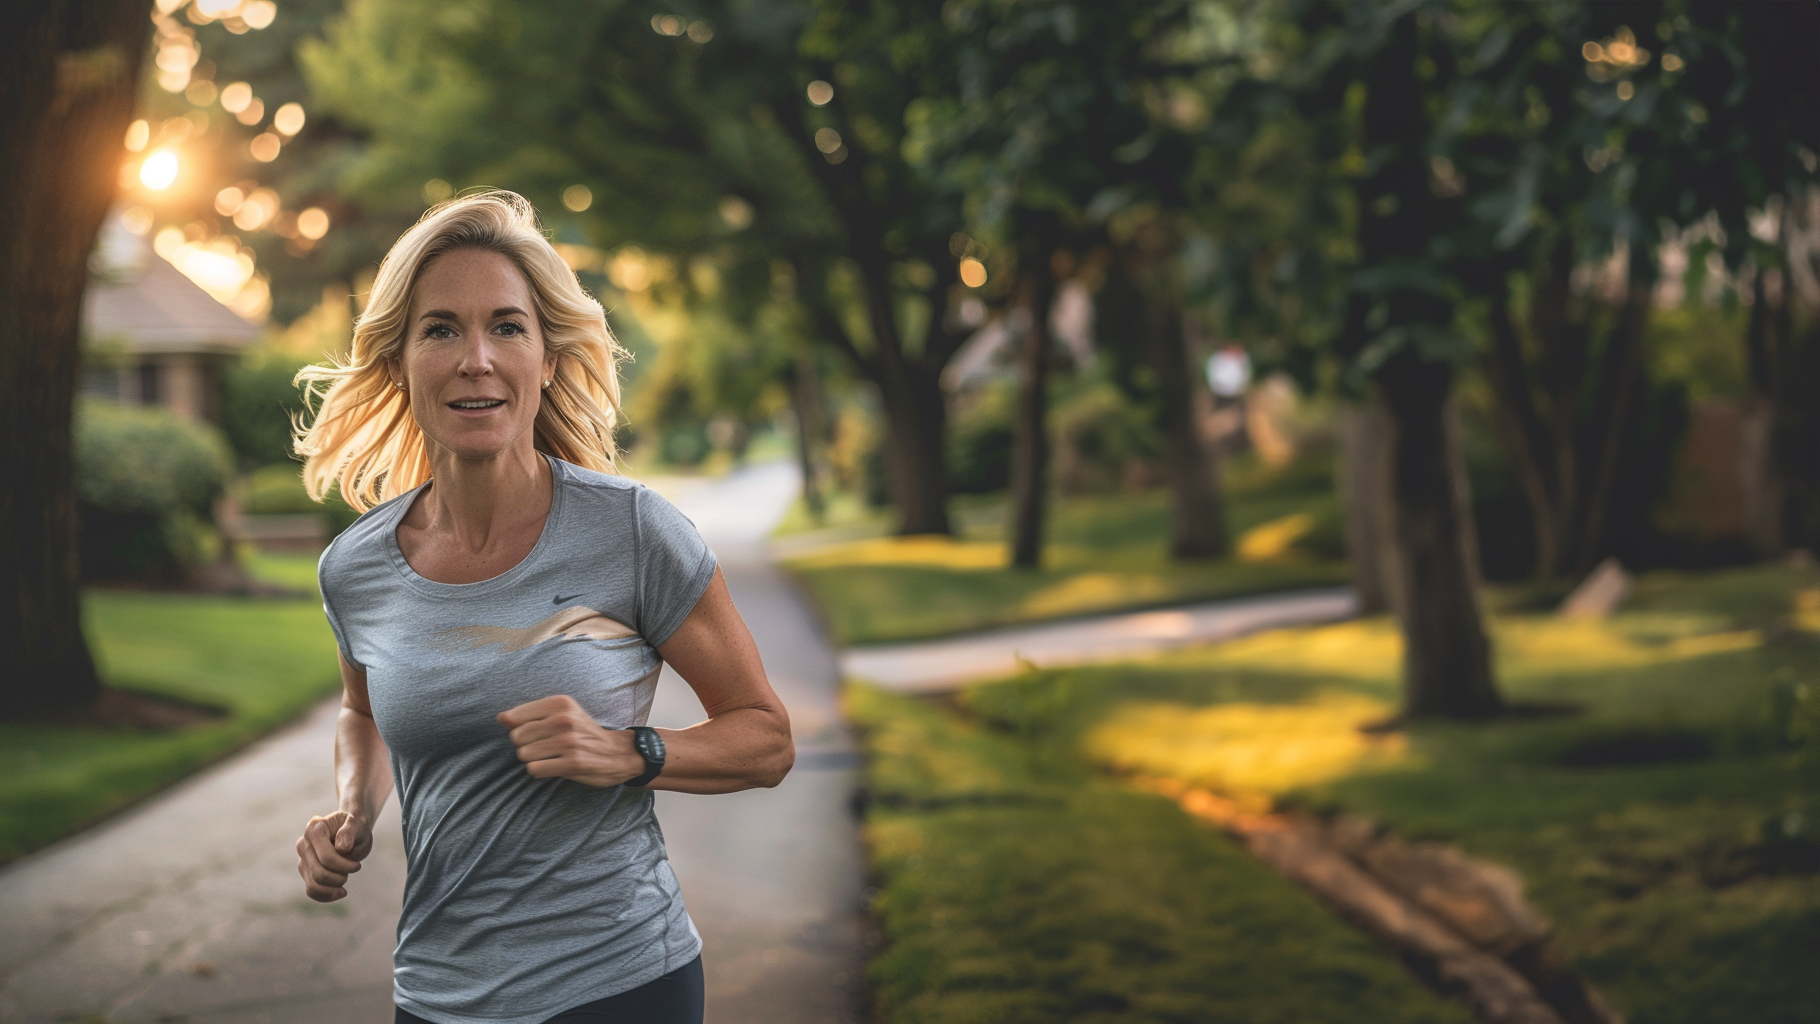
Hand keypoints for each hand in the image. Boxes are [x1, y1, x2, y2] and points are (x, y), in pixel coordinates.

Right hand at [296, 810, 372, 901]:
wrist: (351, 834)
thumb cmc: (355, 829)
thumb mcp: (358, 826)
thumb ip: (350, 832)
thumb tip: (341, 848)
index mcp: (315, 828)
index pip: (326, 857)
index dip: (344, 866)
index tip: (358, 866)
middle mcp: (303, 844)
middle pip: (319, 873)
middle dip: (340, 877)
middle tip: (353, 869)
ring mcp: (302, 858)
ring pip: (313, 886)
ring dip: (334, 887)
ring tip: (345, 878)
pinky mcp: (305, 871)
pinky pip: (311, 891)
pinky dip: (326, 896)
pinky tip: (341, 892)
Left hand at [498, 695, 644, 787]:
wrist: (617, 753)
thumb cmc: (583, 733)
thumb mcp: (562, 713)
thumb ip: (529, 714)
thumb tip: (500, 718)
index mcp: (560, 703)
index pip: (515, 717)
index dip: (519, 729)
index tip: (536, 732)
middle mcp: (564, 719)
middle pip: (517, 737)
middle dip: (526, 745)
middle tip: (545, 746)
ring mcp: (568, 742)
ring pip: (524, 754)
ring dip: (533, 759)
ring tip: (551, 756)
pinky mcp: (572, 762)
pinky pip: (534, 769)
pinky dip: (540, 770)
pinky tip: (554, 766)